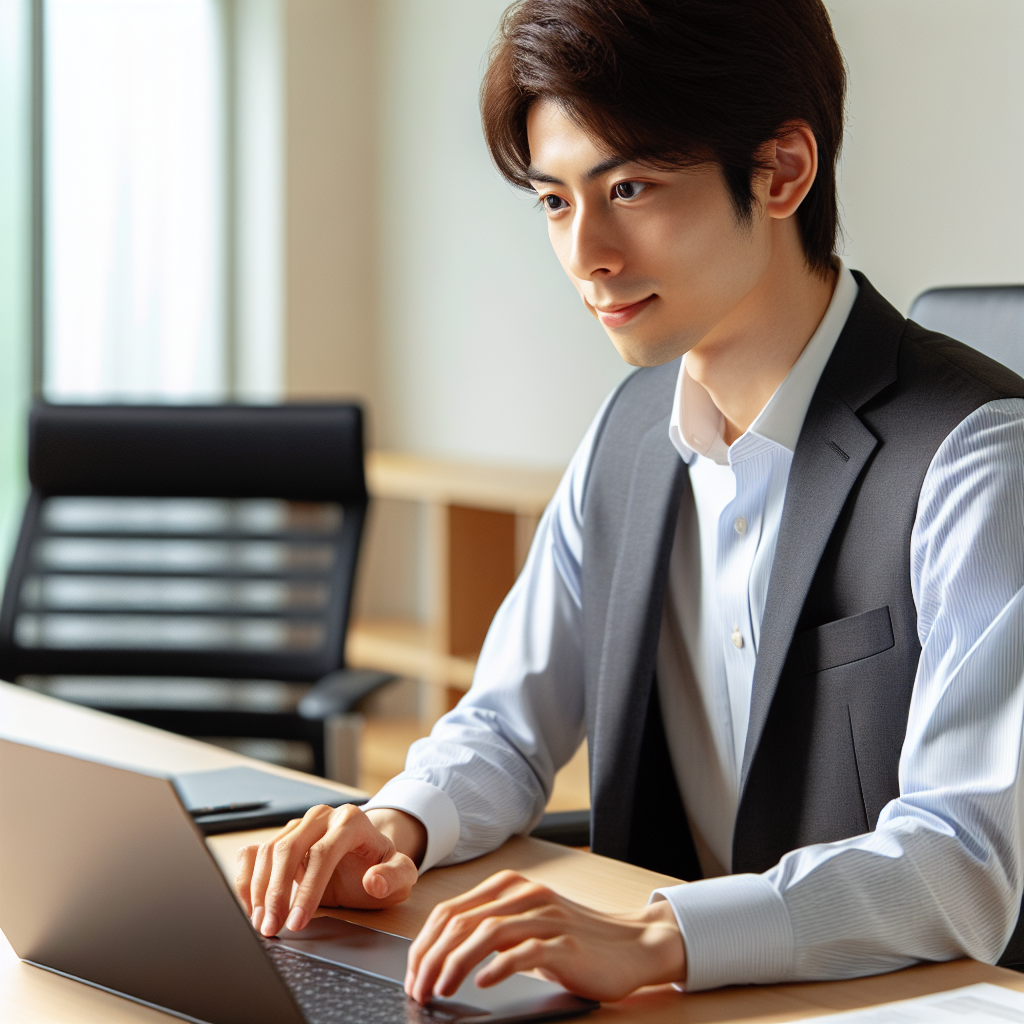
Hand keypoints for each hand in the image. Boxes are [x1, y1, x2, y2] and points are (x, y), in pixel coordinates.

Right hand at [234, 804, 425, 935]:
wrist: (367, 858)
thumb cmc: (382, 868)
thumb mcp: (401, 875)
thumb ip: (394, 877)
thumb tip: (374, 881)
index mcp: (351, 821)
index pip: (323, 853)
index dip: (307, 890)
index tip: (297, 922)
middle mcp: (321, 817)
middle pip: (288, 849)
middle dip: (276, 893)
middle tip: (271, 928)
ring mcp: (298, 825)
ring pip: (268, 851)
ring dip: (259, 891)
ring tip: (262, 924)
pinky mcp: (281, 837)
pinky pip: (253, 852)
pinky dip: (247, 880)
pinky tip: (252, 907)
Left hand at [404, 869, 685, 1004]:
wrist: (632, 945)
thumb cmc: (576, 941)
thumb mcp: (527, 926)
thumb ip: (491, 929)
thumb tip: (439, 957)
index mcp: (510, 887)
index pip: (450, 910)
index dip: (424, 943)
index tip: (412, 973)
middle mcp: (525, 895)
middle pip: (461, 922)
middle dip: (431, 958)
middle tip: (418, 988)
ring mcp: (546, 917)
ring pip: (486, 934)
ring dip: (455, 965)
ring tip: (440, 991)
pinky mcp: (565, 943)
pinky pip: (523, 952)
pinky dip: (497, 967)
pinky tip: (483, 985)